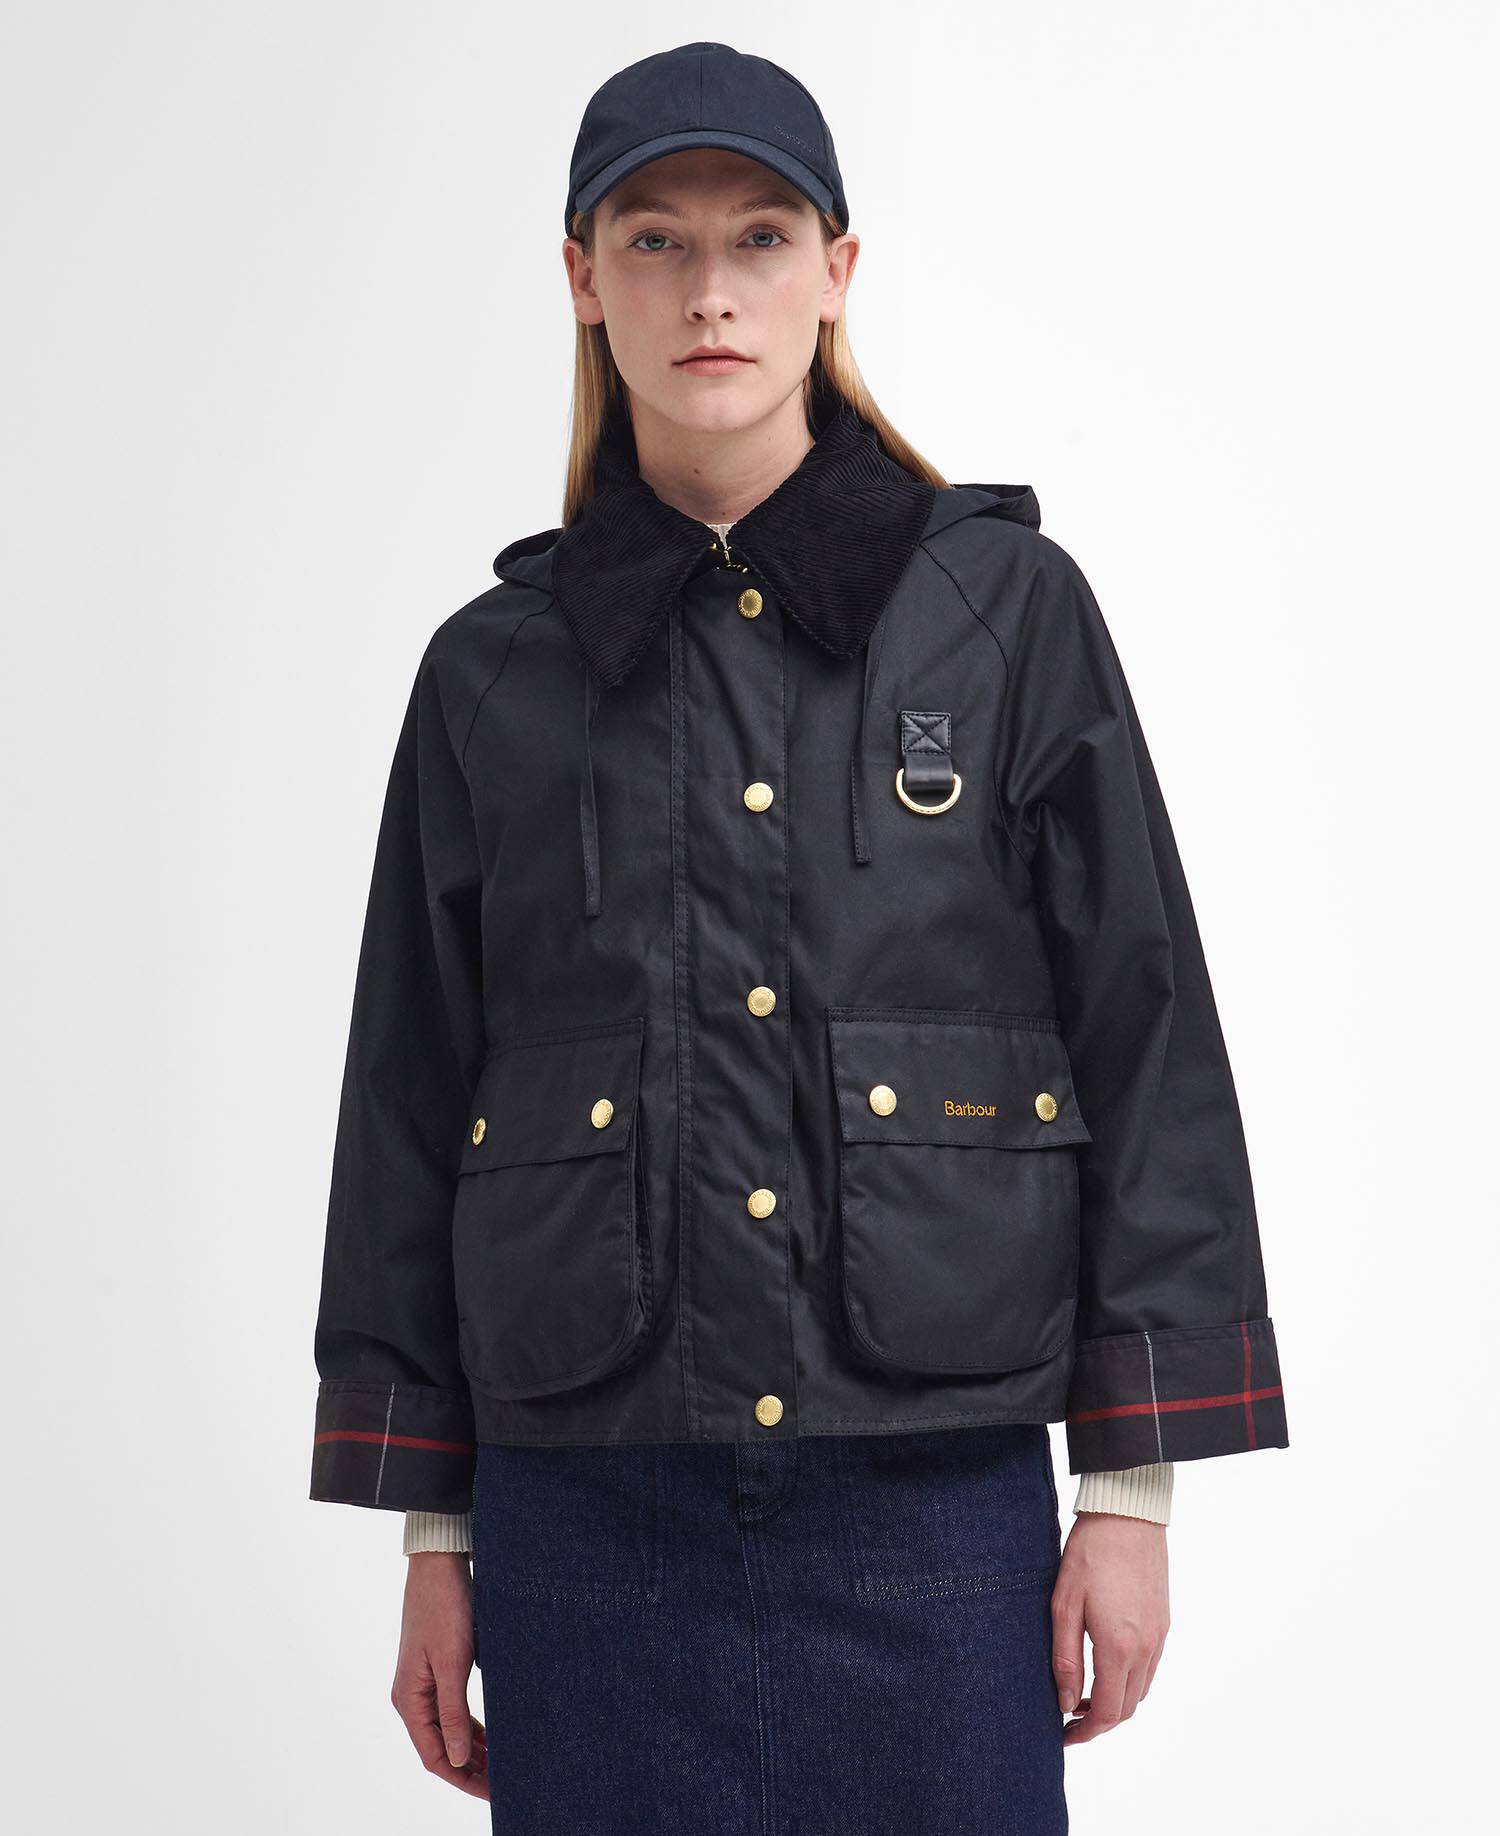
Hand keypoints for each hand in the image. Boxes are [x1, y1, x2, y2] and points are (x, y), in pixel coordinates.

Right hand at [391, 1551, 489, 1796]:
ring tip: (502, 1765)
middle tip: (505, 1783)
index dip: (463, 1779)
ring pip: (448, 1730)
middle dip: (471, 1769)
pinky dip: (472, 1726)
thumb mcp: (452, 1662)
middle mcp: (413, 1696)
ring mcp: (424, 1682)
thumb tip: (458, 1760)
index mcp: (410, 1700)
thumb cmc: (445, 1606)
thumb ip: (452, 1714)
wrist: (440, 1562)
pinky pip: (453, 1709)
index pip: (435, 1757)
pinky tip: (491, 1735)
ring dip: (473, 1749)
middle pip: (441, 1748)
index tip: (493, 1793)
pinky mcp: (438, 1667)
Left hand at [1050, 1513, 1169, 1745]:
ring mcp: (1159, 1636)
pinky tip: (1106, 1667)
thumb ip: (1065, 1658)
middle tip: (1069, 1720)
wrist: (1127, 1514)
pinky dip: (1130, 1680)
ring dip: (1115, 1702)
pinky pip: (1150, 1667)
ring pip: (1141, 1690)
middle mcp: (1147, 1648)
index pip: (1107, 1712)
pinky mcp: (1163, 1621)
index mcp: (1120, 1647)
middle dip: (1099, 1722)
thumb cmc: (1090, 1553)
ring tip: (1083, 1695)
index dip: (1085, 1732)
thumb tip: (1066, 1702)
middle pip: (1127, 1708)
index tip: (1064, 1736)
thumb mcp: (1064, 1605)